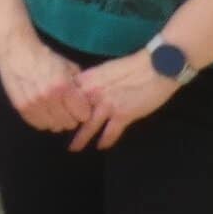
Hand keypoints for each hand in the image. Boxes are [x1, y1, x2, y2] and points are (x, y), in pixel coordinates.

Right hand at [0, 28, 93, 132]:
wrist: (16, 51)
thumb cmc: (44, 57)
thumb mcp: (68, 67)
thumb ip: (78, 85)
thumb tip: (86, 101)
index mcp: (63, 87)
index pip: (83, 114)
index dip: (84, 111)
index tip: (81, 106)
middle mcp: (48, 98)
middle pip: (69, 123)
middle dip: (71, 117)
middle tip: (68, 108)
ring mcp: (33, 104)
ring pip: (53, 126)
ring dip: (57, 120)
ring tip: (55, 110)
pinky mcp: (21, 107)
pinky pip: (38, 124)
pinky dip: (43, 120)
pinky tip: (44, 110)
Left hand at [68, 51, 182, 151]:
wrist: (158, 65)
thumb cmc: (133, 64)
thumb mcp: (104, 69)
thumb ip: (91, 81)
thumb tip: (81, 91)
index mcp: (87, 79)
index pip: (64, 96)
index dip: (59, 106)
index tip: (54, 114)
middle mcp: (93, 93)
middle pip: (72, 114)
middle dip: (66, 125)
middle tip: (59, 133)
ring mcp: (107, 105)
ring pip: (88, 127)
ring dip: (80, 139)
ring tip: (73, 148)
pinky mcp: (123, 115)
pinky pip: (110, 133)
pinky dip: (105, 141)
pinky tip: (101, 146)